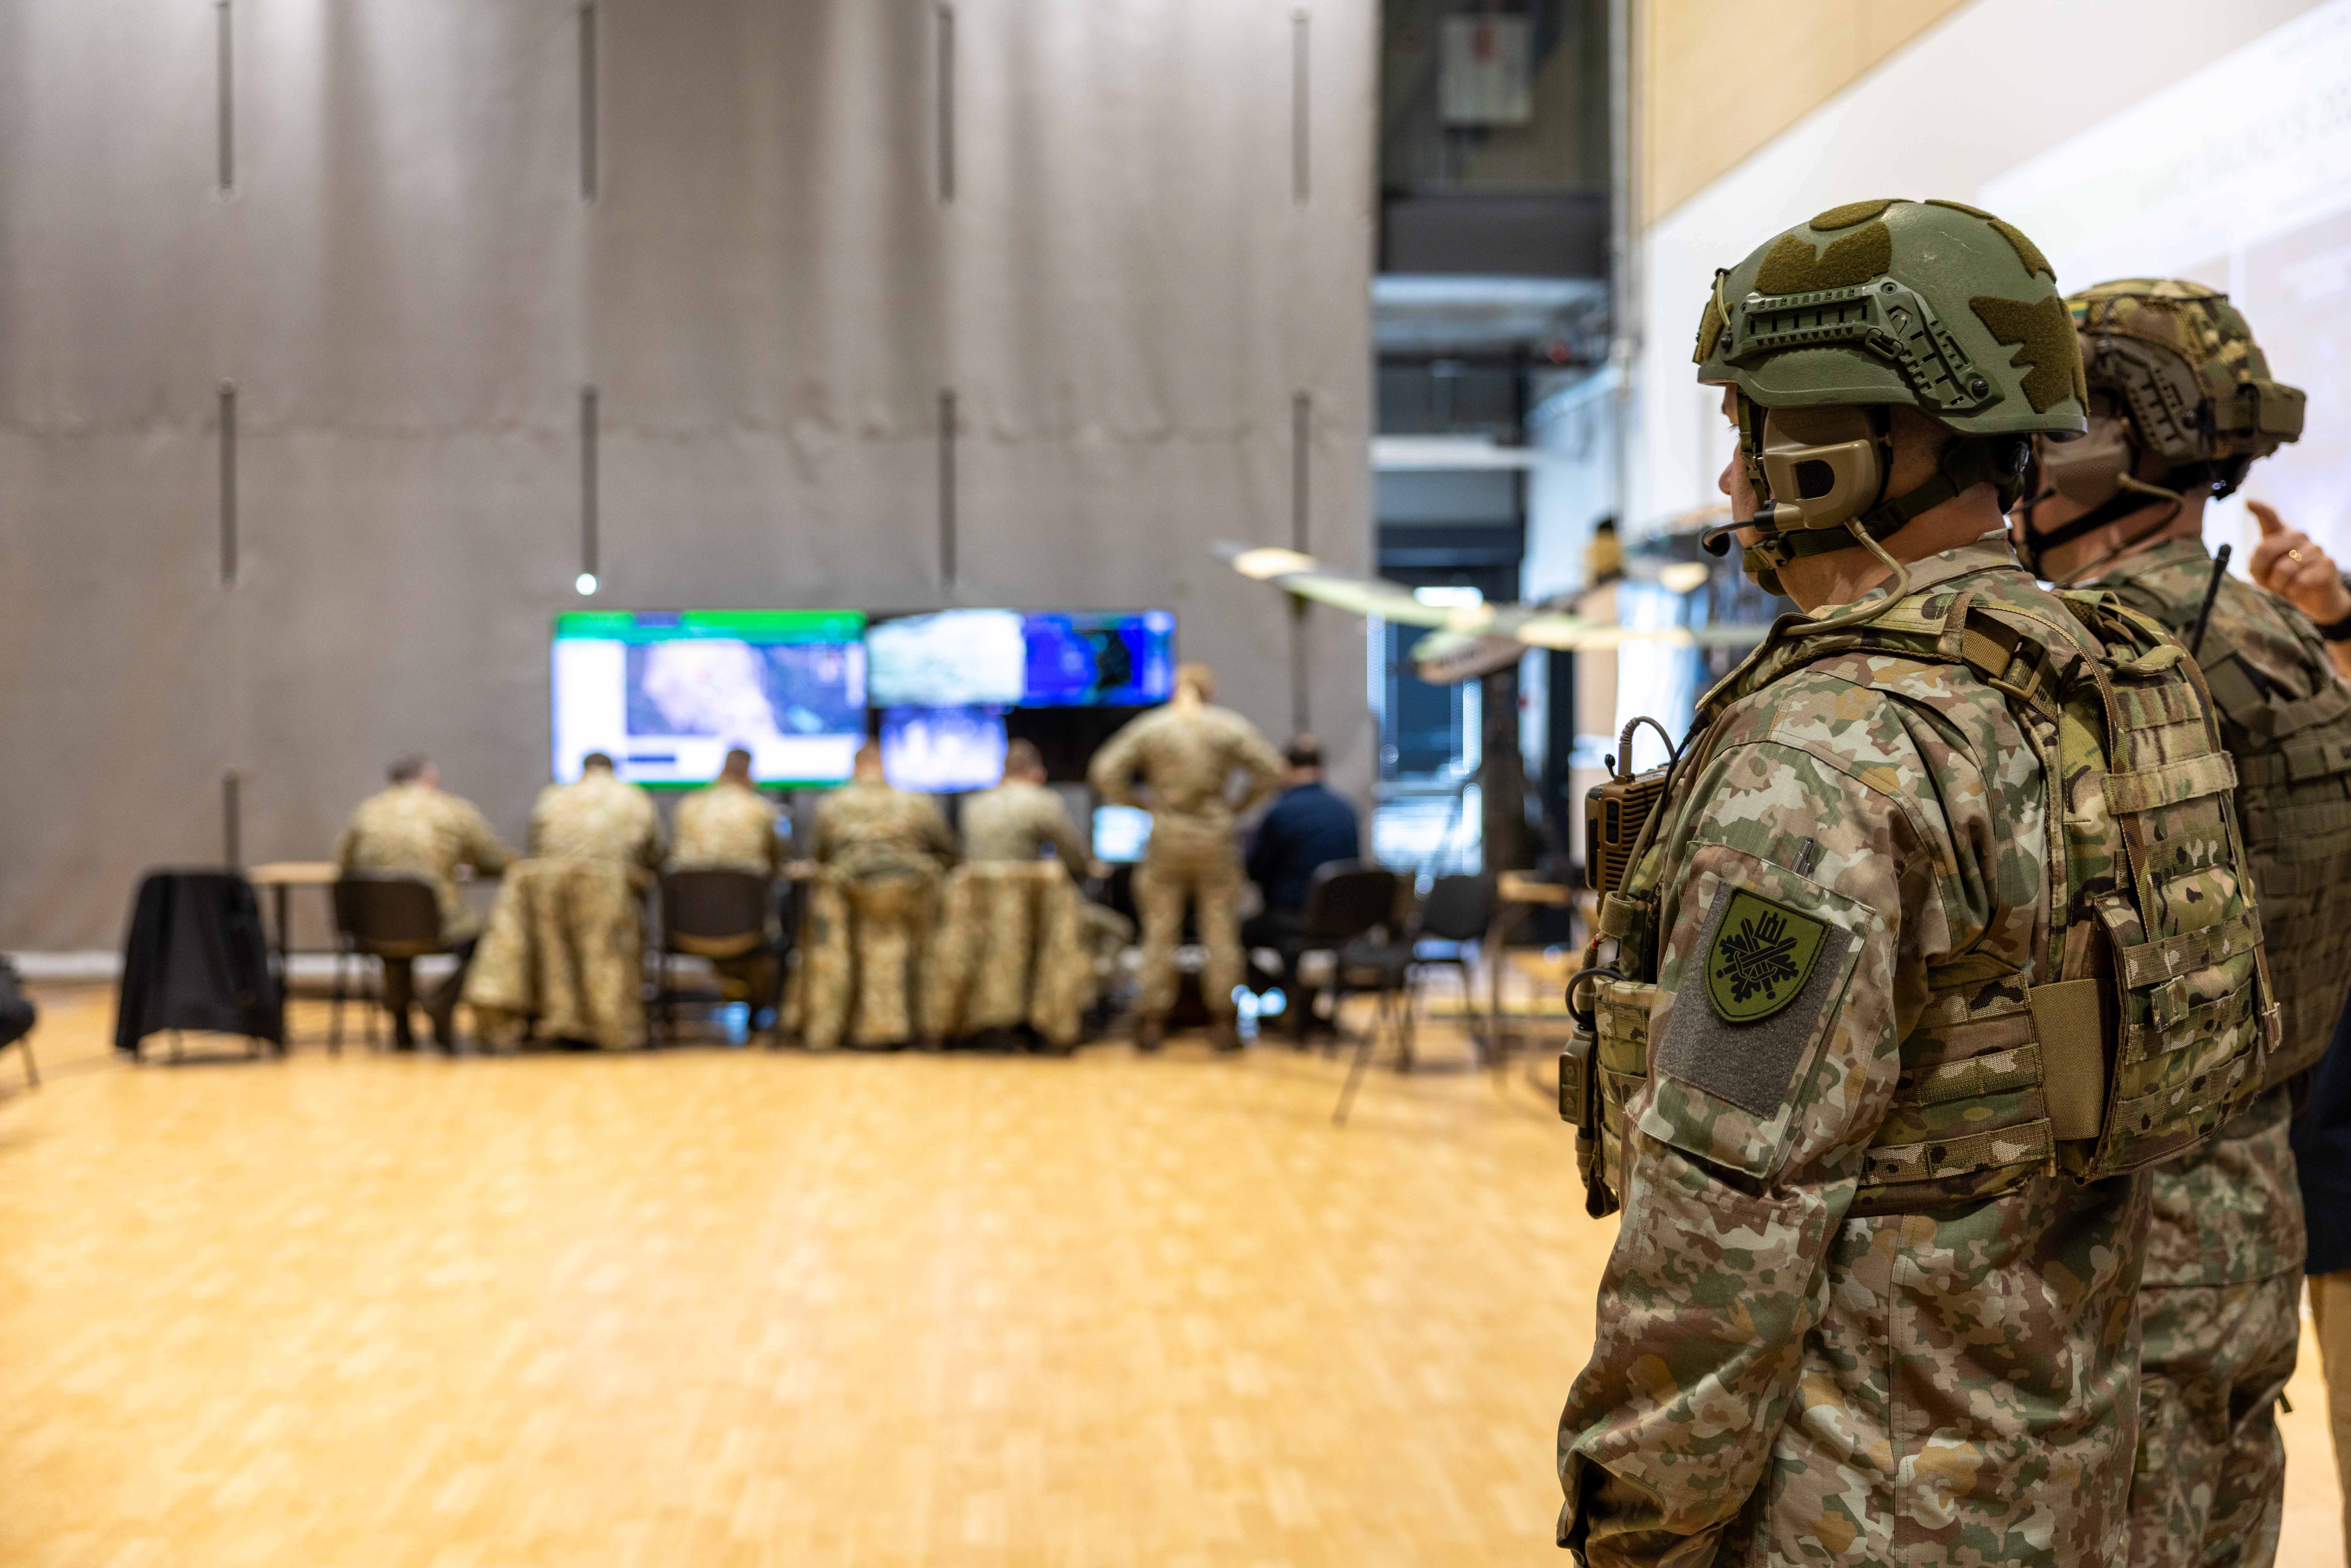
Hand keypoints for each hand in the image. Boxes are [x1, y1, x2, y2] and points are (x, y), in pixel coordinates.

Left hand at [2248, 500, 2350, 624]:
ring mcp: (2315, 549)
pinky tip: (2300, 589)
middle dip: (2262, 571)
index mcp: (2281, 535)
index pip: (2270, 518)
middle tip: (2270, 581)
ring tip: (2287, 585)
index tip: (2248, 502)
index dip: (2259, 510)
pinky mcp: (2328, 564)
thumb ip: (2257, 561)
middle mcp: (2299, 537)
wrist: (2312, 599)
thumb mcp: (2263, 573)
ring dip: (2280, 584)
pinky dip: (2294, 591)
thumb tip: (2260, 549)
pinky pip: (2300, 581)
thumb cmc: (2284, 581)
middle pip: (2266, 549)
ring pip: (2284, 569)